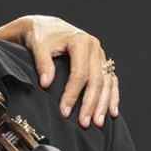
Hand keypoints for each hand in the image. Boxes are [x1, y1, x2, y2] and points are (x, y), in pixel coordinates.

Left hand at [0, 15, 119, 127]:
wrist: (47, 27)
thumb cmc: (42, 36)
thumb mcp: (38, 46)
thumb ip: (42, 63)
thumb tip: (45, 83)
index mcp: (81, 42)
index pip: (80, 73)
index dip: (72, 94)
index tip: (65, 111)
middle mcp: (95, 47)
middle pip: (96, 80)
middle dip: (90, 103)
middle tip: (85, 123)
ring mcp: (100, 55)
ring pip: (107, 82)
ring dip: (103, 104)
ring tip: (98, 122)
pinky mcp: (102, 62)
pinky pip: (111, 80)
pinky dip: (112, 96)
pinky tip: (112, 111)